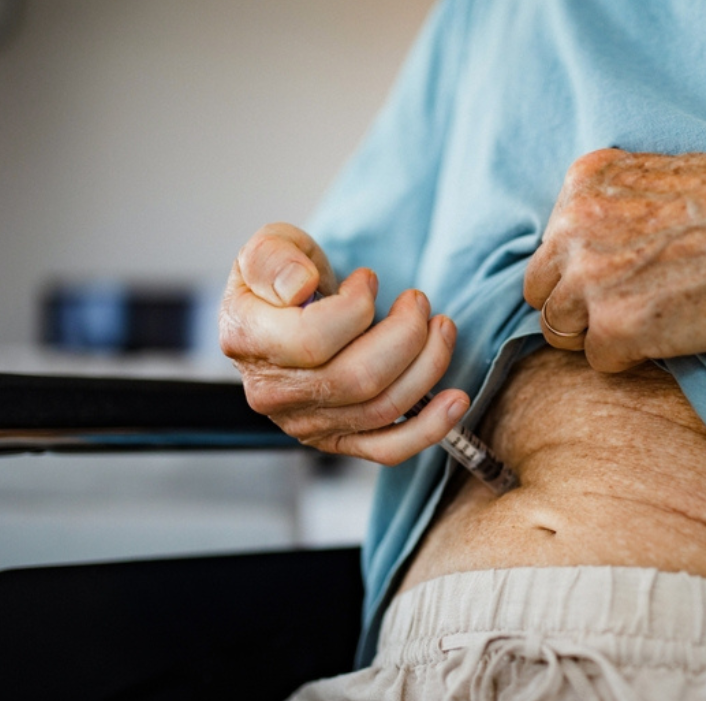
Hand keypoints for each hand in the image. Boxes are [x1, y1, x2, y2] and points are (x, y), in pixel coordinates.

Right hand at [219, 223, 467, 464]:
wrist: (284, 316)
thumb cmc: (283, 279)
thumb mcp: (271, 246)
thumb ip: (275, 258)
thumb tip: (299, 287)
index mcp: (248, 340)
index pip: (313, 339)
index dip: (356, 306)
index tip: (368, 280)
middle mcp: (273, 392)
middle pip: (358, 378)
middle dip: (406, 334)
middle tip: (418, 301)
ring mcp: (305, 423)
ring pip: (381, 408)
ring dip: (428, 365)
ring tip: (441, 327)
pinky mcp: (338, 439)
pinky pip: (388, 448)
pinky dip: (429, 428)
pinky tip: (456, 400)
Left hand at [524, 149, 705, 371]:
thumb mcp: (667, 175)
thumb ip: (619, 204)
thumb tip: (598, 243)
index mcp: (584, 182)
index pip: (552, 242)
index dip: (583, 266)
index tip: (621, 274)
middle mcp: (573, 226)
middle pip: (542, 289)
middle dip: (576, 305)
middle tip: (628, 308)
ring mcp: (590, 279)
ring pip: (558, 330)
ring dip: (597, 335)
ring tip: (651, 324)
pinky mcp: (615, 327)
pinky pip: (598, 361)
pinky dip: (631, 358)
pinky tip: (671, 336)